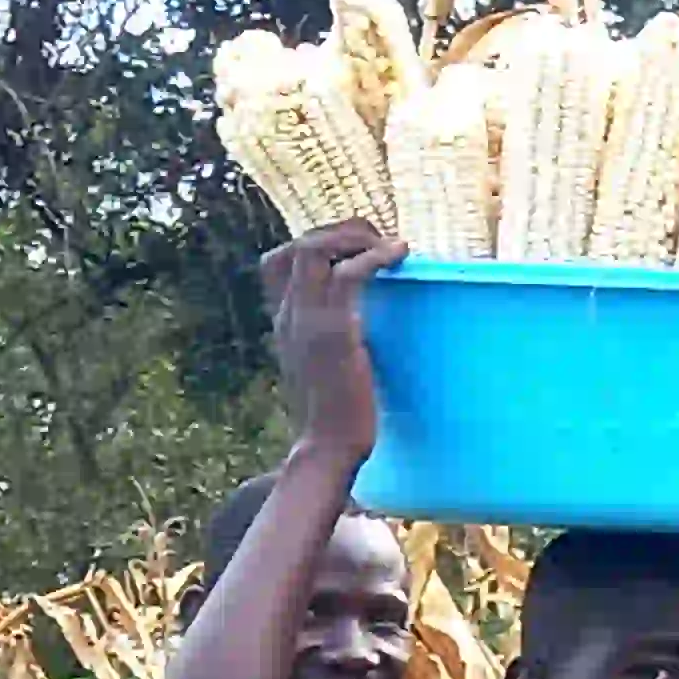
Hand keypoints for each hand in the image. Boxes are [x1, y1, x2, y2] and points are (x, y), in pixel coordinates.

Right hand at [263, 219, 400, 467]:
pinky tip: (400, 255)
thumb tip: (357, 327)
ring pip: (315, 249)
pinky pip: (348, 274)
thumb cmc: (335, 416)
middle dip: (338, 231)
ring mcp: (307, 321)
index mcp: (283, 322)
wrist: (328, 447)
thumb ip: (327, 342)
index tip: (353, 247)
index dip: (315, 242)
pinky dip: (374, 256)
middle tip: (376, 239)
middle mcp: (288, 315)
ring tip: (390, 244)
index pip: (279, 261)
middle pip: (296, 245)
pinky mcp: (335, 332)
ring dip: (355, 236)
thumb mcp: (322, 369)